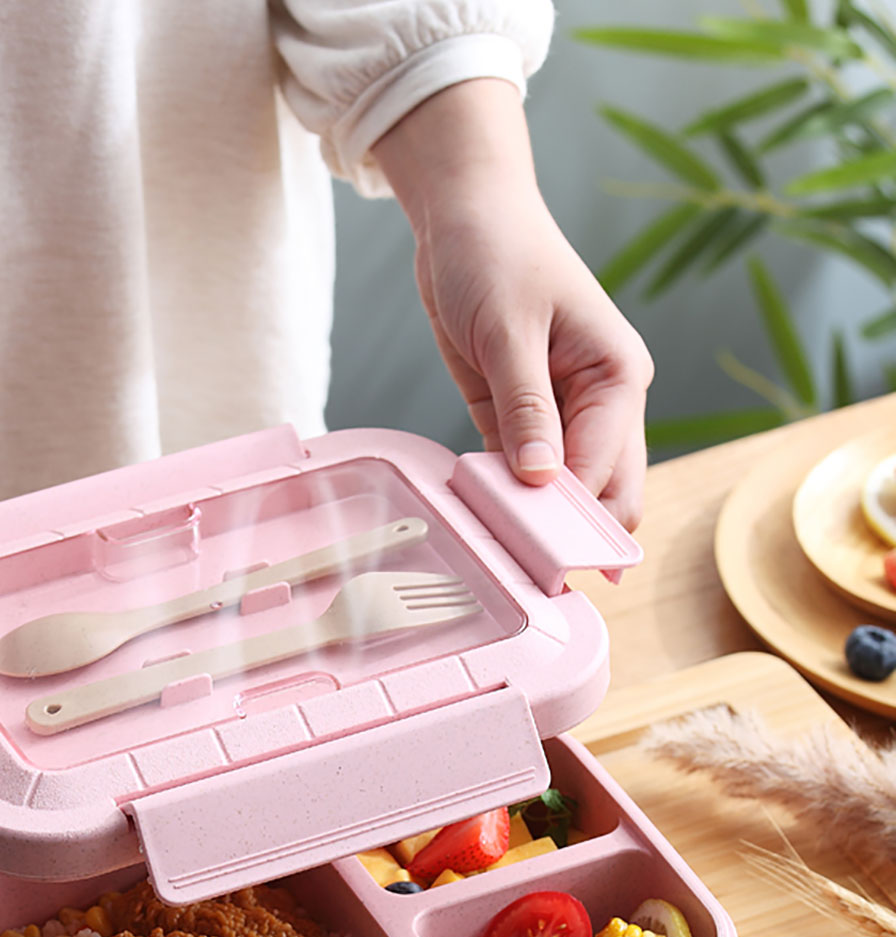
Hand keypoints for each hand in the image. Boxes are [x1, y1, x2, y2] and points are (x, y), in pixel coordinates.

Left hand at [374, 80, 652, 530]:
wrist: (465, 216)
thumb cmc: (497, 253)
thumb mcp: (508, 330)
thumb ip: (525, 407)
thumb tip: (540, 479)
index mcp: (618, 377)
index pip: (605, 470)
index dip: (573, 515)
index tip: (536, 552)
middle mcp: (602, 404)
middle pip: (602, 493)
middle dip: (570, 532)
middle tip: (531, 573)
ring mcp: (563, 417)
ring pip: (564, 493)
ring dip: (536, 521)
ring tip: (503, 552)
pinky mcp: (522, 421)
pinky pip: (522, 477)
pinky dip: (506, 500)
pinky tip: (483, 520)